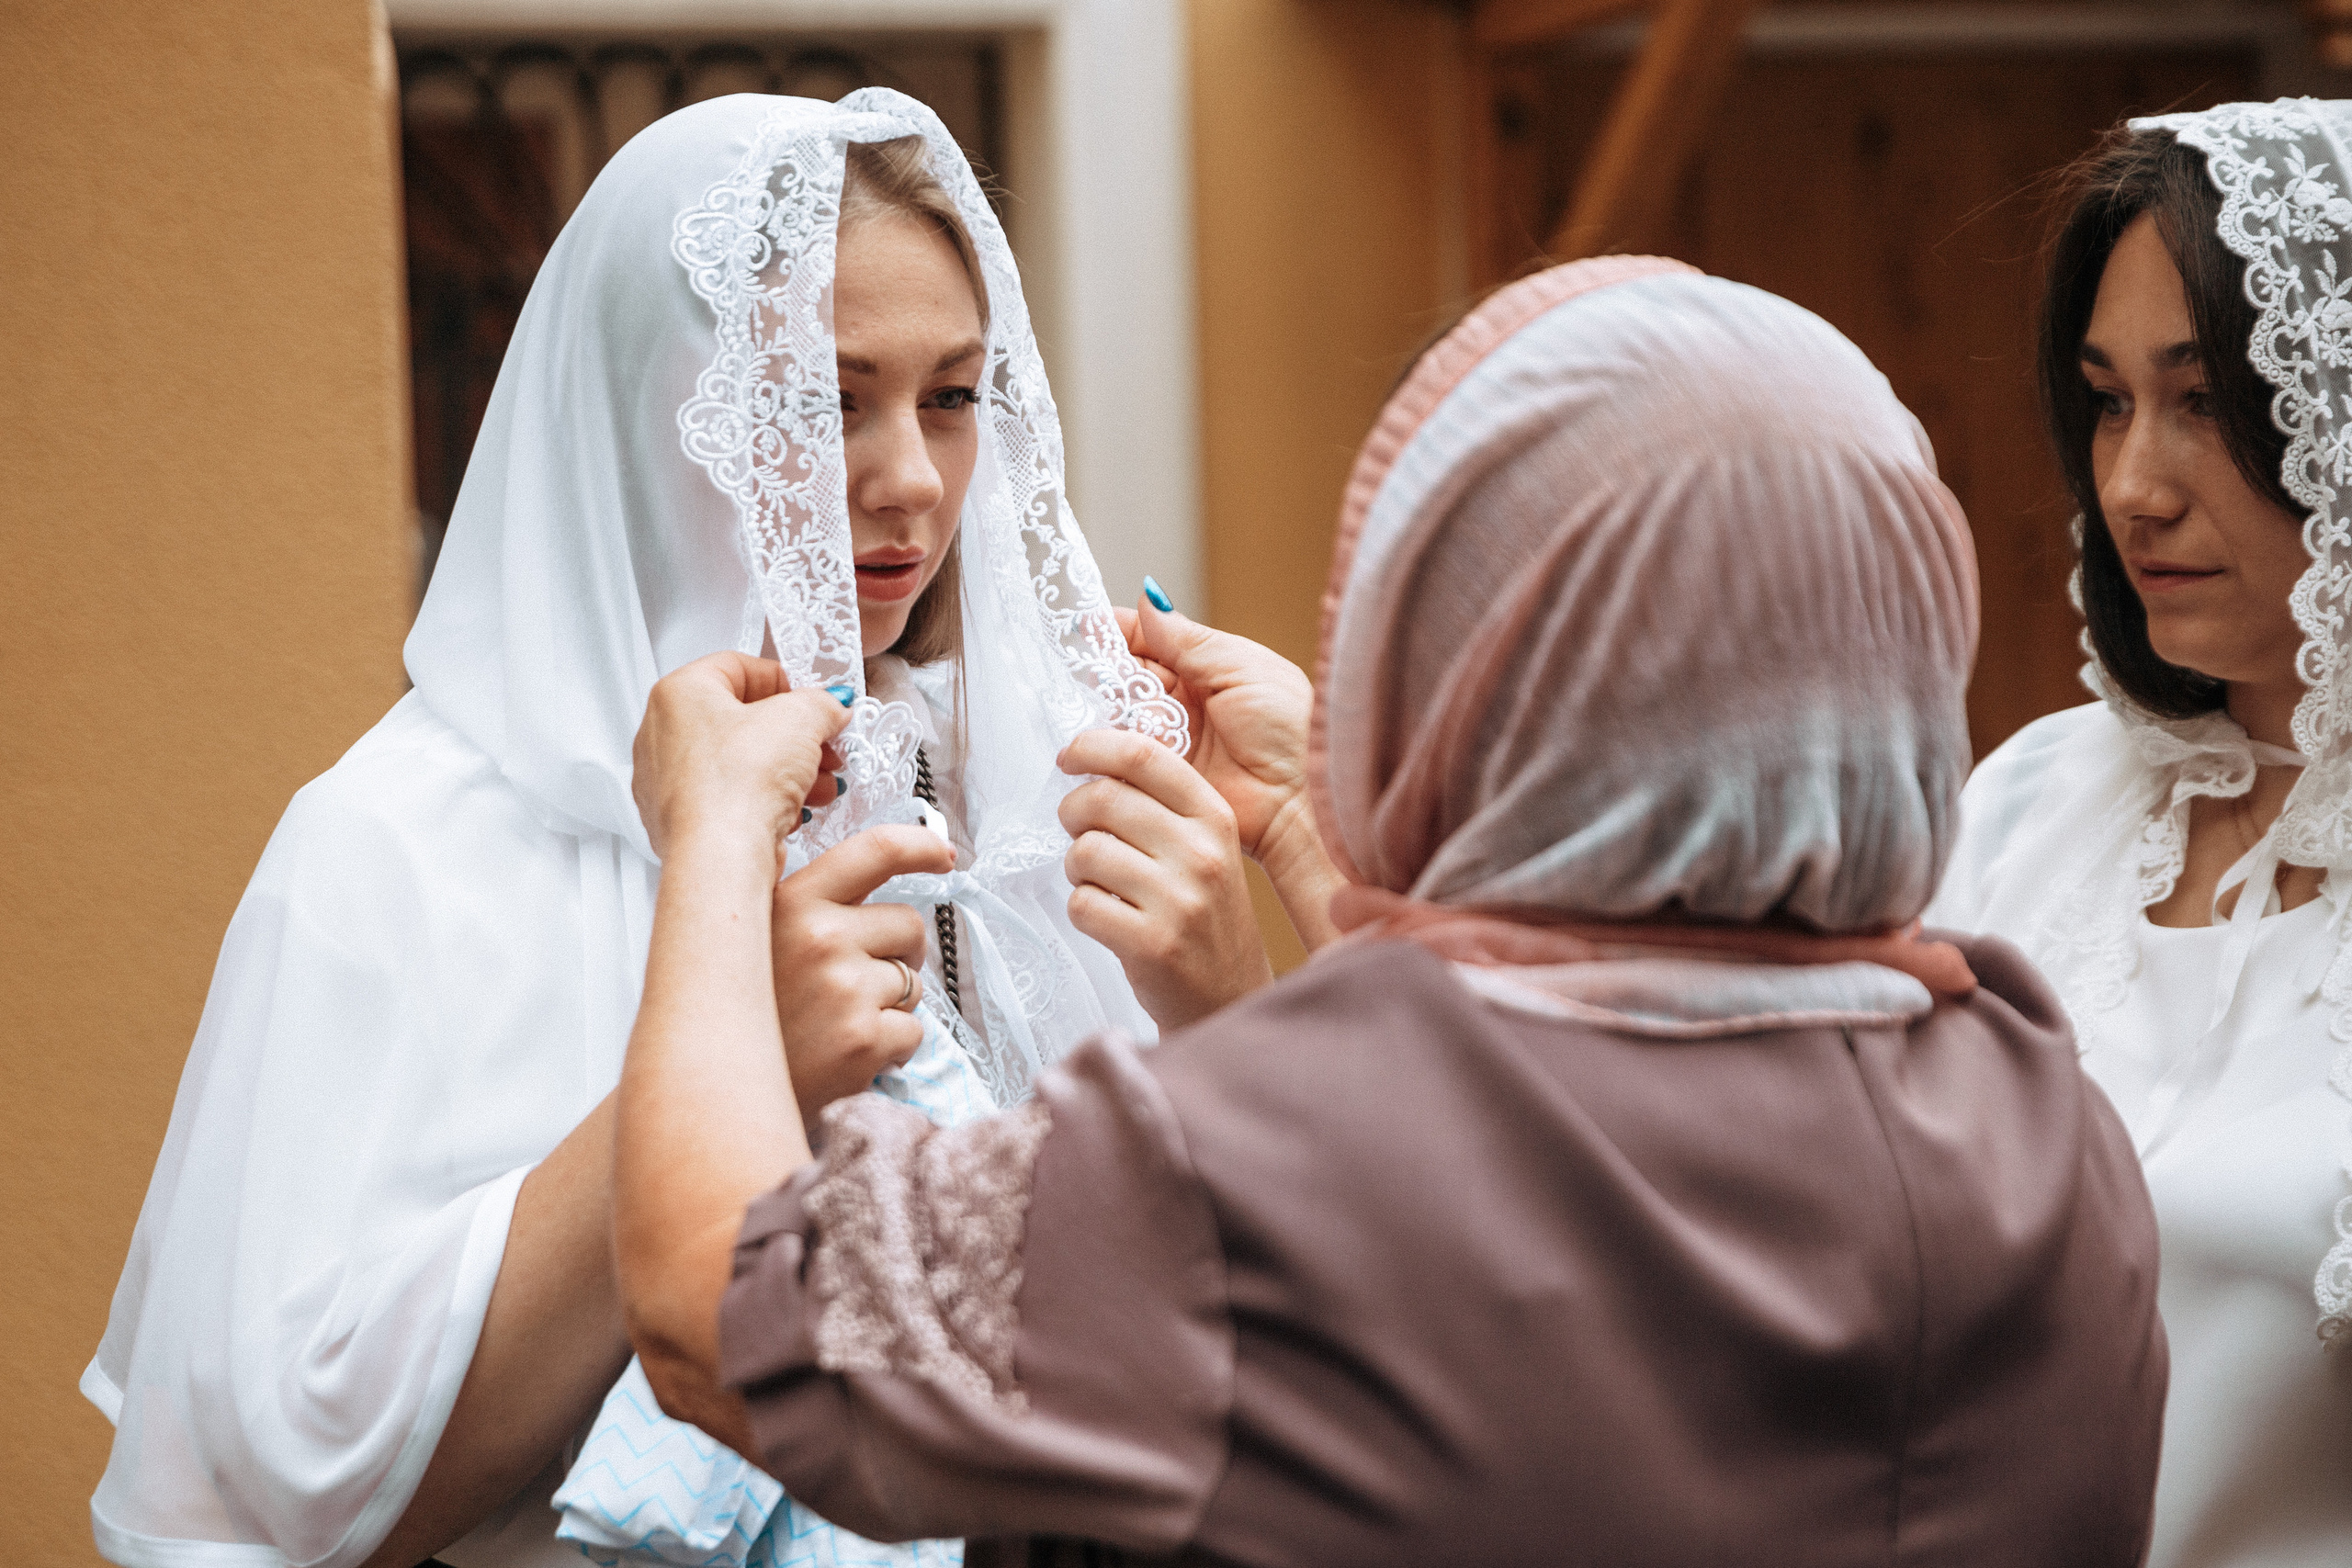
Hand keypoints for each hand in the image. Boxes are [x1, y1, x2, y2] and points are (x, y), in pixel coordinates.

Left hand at [632, 653, 847, 863]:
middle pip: (741, 719)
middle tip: (823, 743)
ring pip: (738, 762)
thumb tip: (830, 707)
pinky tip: (796, 810)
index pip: (738, 666)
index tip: (813, 700)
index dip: (785, 681)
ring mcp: (665, 781)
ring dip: (788, 770)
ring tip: (821, 783)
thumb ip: (822, 704)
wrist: (721, 856)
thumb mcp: (802, 719)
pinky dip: (764, 800)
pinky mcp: (679, 821)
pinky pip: (728, 798)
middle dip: (794, 734)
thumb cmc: (739, 784)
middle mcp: (661, 734)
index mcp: (679, 692)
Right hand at [771, 825, 955, 1113]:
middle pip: (908, 925)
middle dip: (900, 954)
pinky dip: (891, 1048)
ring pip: (912, 984)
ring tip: (837, 1024)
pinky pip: (912, 1033)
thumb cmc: (748, 1012)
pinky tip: (847, 1054)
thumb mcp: (756, 938)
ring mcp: (845, 989)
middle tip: (861, 982)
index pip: (876, 851)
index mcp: (794, 902)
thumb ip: (801, 904)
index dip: (920, 847)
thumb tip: (843, 876)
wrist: (718, 1089)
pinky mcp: (862, 1039)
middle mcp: (821, 937)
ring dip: (889, 1006)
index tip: (943, 855)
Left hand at [1058, 727, 1272, 1029]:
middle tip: (1077, 831)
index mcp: (1215, 818)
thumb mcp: (1205, 849)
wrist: (1233, 995)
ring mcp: (1179, 900)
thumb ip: (1161, 806)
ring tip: (1099, 883)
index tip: (1069, 756)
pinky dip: (1082, 909)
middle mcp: (1202, 854)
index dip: (1093, 747)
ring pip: (1085, 852)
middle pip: (1103, 799)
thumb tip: (1092, 762)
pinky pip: (1081, 904)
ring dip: (1077, 868)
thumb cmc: (1206, 916)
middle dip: (1072, 812)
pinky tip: (1106, 918)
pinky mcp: (1152, 944)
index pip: (1144, 756)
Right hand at [1115, 600, 1312, 858]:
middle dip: (1105, 672)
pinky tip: (1104, 738)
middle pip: (1124, 677)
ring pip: (1117, 715)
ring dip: (1109, 710)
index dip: (1115, 633)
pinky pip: (1120, 755)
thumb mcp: (1241, 668)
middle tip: (1091, 673)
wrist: (1299, 798)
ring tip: (1109, 708)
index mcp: (1205, 666)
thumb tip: (1147, 598)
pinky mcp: (1157, 777)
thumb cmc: (1288, 727)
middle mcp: (1181, 700)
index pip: (1147, 640)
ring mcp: (1167, 739)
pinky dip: (1111, 746)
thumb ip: (1190, 639)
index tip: (1083, 628)